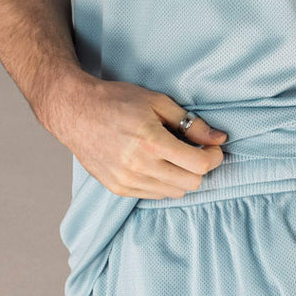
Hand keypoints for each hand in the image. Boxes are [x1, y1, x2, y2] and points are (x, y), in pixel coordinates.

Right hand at [58, 76, 228, 199]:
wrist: (75, 112)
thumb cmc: (117, 100)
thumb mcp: (158, 101)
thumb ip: (191, 122)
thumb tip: (220, 138)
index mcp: (151, 141)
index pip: (199, 164)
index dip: (214, 156)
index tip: (213, 147)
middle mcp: (139, 166)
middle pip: (190, 183)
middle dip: (200, 167)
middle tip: (196, 150)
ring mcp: (127, 181)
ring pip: (174, 192)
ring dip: (182, 176)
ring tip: (174, 155)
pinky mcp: (118, 189)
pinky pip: (154, 195)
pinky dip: (164, 182)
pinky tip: (157, 163)